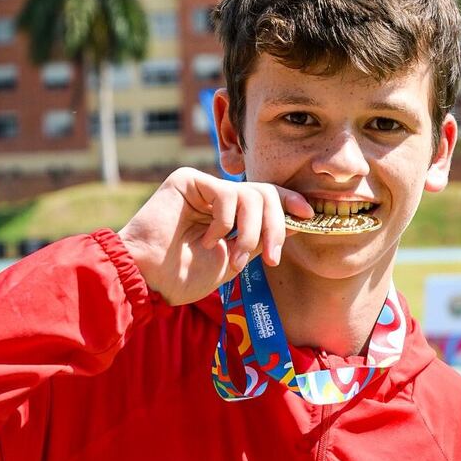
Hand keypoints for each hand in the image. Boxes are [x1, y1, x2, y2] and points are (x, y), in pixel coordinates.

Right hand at [118, 168, 313, 305]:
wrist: (151, 280)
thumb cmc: (185, 276)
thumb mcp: (234, 259)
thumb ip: (260, 239)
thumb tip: (294, 222)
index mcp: (228, 214)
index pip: (265, 198)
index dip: (289, 202)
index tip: (309, 215)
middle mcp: (217, 197)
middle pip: (265, 193)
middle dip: (275, 226)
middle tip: (272, 256)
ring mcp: (202, 186)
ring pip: (250, 194)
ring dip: (251, 232)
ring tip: (236, 256)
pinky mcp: (187, 180)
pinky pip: (226, 193)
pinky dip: (225, 223)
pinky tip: (208, 240)